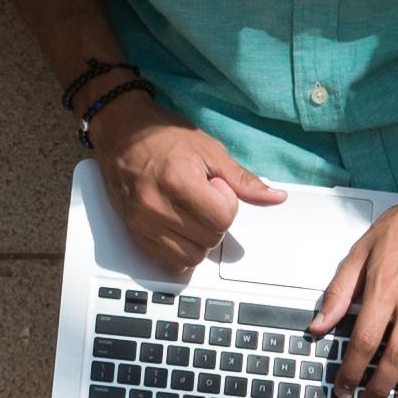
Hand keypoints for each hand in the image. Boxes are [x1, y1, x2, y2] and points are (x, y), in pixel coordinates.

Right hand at [96, 97, 283, 279]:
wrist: (122, 133)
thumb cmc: (163, 136)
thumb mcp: (210, 150)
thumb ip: (243, 180)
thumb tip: (275, 197)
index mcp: (178, 181)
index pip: (223, 218)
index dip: (226, 203)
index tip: (214, 186)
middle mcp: (156, 206)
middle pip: (210, 239)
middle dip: (215, 221)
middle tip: (201, 197)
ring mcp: (143, 223)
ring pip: (192, 257)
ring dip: (200, 239)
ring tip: (189, 212)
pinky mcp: (135, 234)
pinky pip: (169, 263)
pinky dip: (181, 251)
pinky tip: (179, 227)